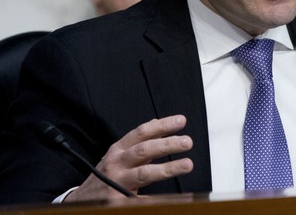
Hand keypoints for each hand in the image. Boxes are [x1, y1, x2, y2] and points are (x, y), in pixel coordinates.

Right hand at [66, 115, 192, 200]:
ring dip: (167, 168)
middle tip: (187, 142)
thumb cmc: (105, 175)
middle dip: (167, 145)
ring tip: (187, 164)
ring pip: (144, 173)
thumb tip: (158, 124)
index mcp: (118, 149)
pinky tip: (177, 198)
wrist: (80, 201)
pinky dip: (160, 199)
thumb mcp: (118, 154)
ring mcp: (116, 183)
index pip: (142, 132)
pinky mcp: (118, 201)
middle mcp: (117, 163)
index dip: (162, 125)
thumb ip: (139, 141)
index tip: (181, 121)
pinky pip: (142, 200)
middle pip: (144, 150)